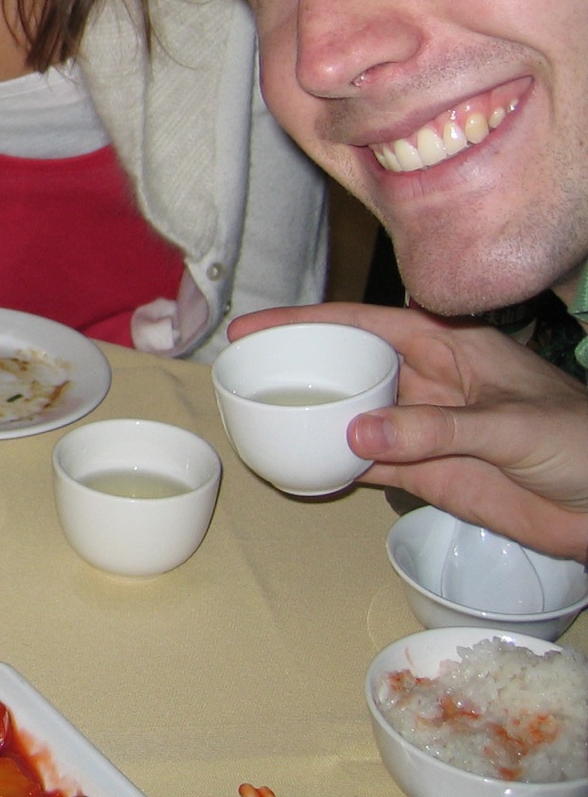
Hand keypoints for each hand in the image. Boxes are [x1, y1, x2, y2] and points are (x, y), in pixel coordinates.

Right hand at [229, 303, 587, 558]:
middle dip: (297, 365)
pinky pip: (367, 465)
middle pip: (348, 365)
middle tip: (241, 375)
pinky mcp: (428, 475)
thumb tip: (356, 433)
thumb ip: (435, 429)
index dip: (306, 321)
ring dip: (309, 418)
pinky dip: (332, 466)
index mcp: (449, 347)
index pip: (364, 323)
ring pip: (350, 415)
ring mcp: (424, 430)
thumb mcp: (511, 425)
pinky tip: (297, 465)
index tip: (254, 328)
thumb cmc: (584, 443)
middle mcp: (428, 382)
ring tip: (255, 418)